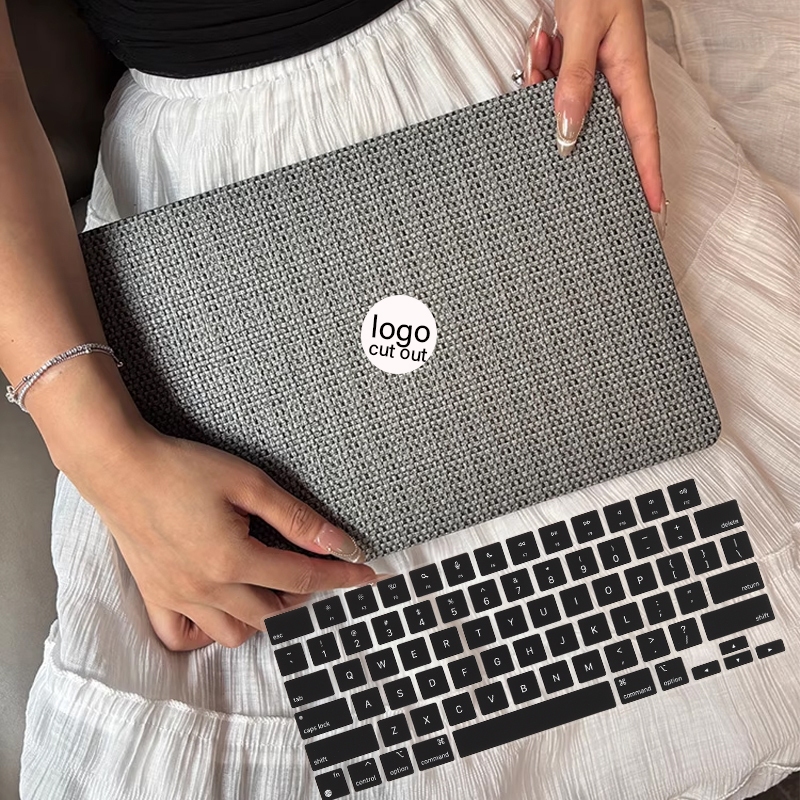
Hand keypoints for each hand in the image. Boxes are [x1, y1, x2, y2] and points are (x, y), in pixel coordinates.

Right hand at [69, 423, 377, 650]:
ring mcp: (178, 598)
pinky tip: (221, 609)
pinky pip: (184, 637)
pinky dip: (208, 633)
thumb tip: (338, 541)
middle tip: (313, 568)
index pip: (302, 579)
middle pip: (273, 612)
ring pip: (234, 633)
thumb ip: (295, 517)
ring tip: (270, 585)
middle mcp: (207, 588)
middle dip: (304, 596)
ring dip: (263, 617)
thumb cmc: (183, 468)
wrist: (119, 466)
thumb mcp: (248, 483)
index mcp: (233, 560)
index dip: (340, 576)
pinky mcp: (155, 596)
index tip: (368, 575)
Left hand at [523, 1, 664, 214]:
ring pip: (564, 105)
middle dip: (572, 133)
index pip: (643, 138)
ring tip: (545, 45)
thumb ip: (576, 81)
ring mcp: (593, 73)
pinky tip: (542, 40)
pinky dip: (539, 66)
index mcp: (630, 74)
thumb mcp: (585, 29)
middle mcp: (614, 80)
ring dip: (546, 82)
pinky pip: (550, 83)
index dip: (648, 175)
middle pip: (595, 127)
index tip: (653, 209)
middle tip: (559, 146)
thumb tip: (568, 133)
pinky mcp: (574, 65)